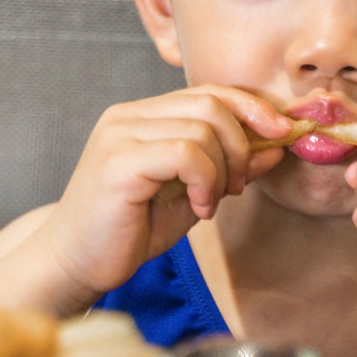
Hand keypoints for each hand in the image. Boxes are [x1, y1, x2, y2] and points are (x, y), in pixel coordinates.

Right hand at [36, 86, 292, 302]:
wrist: (74, 264)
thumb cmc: (128, 232)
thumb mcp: (191, 195)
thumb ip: (229, 168)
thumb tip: (277, 146)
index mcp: (141, 117)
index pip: (208, 92)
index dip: (251, 108)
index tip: (282, 135)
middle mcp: (127, 117)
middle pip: (211, 103)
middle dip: (242, 145)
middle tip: (236, 187)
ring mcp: (119, 135)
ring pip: (202, 129)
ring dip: (222, 171)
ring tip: (209, 203)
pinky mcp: (118, 161)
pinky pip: (185, 153)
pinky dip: (205, 181)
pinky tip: (198, 208)